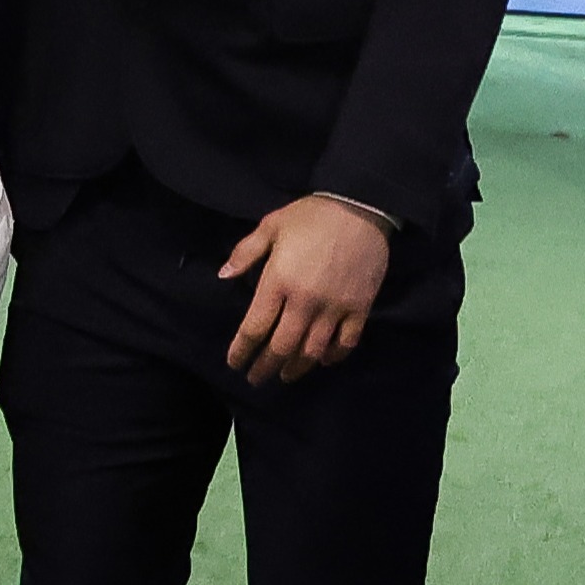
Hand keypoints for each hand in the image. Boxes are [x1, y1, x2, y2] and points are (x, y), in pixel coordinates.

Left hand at [220, 196, 391, 384]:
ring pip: (312, 351)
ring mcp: (334, 307)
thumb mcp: (271, 225)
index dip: (242, 350)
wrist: (361, 205)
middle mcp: (304, 301)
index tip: (235, 363)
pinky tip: (323, 361)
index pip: (254, 328)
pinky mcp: (360, 308)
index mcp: (278, 281)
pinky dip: (333, 356)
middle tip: (256, 379)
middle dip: (265, 367)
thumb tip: (223, 275)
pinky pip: (346, 342)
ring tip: (285, 376)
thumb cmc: (312, 214)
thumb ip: (246, 252)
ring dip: (296, 368)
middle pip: (281, 347)